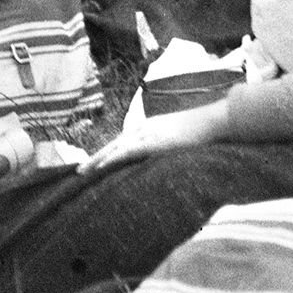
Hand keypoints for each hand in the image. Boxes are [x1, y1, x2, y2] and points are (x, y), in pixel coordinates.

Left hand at [90, 98, 228, 170]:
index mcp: (148, 127)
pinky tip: (102, 167)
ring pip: (115, 148)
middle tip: (79, 170)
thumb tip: (162, 155)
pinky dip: (113, 159)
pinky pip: (128, 152)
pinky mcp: (154, 142)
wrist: (213, 121)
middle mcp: (143, 128)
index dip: (106, 153)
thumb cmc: (200, 129)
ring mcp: (148, 134)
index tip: (93, 163)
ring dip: (98, 160)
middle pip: (113, 144)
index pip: (121, 141)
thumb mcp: (178, 136)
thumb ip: (166, 143)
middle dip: (95, 157)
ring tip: (83, 172)